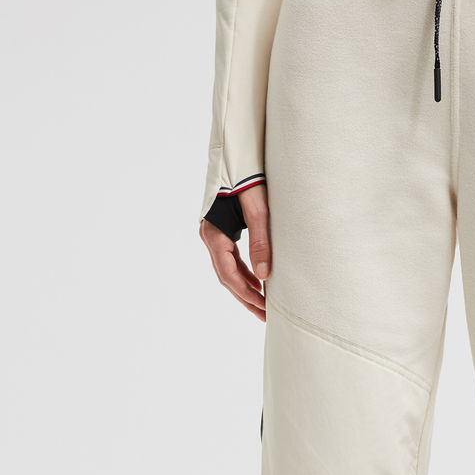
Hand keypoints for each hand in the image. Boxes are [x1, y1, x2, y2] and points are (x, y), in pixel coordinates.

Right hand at [199, 182, 271, 319]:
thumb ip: (261, 243)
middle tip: (264, 316)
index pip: (229, 274)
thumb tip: (264, 277)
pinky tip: (257, 283)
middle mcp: (209, 237)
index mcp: (214, 235)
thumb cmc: (248, 181)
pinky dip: (243, 273)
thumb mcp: (259, 212)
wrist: (238, 158)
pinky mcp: (220, 232)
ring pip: (227, 270)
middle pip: (226, 277)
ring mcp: (213, 235)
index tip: (264, 308)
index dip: (247, 294)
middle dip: (246, 298)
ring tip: (262, 305)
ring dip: (245, 288)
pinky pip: (230, 260)